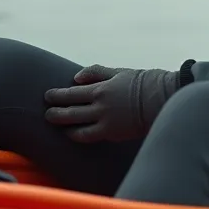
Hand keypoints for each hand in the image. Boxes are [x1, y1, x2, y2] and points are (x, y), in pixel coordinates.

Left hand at [43, 64, 179, 143]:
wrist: (162, 98)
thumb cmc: (142, 82)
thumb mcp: (118, 72)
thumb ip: (96, 72)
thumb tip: (75, 78)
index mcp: (101, 88)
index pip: (72, 93)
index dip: (57, 95)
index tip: (48, 95)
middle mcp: (100, 105)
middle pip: (70, 110)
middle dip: (55, 111)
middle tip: (46, 111)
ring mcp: (105, 121)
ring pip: (76, 125)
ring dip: (62, 124)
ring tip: (54, 123)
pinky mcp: (112, 133)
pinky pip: (89, 136)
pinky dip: (77, 135)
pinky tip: (71, 134)